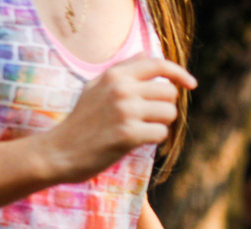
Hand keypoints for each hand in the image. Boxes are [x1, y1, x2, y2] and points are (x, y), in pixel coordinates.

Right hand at [42, 57, 196, 182]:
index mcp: (115, 74)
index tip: (191, 84)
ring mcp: (125, 111)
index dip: (179, 73)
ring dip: (161, 124)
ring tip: (142, 129)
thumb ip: (123, 70)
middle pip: (169, 93)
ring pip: (169, 113)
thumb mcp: (96, 87)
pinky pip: (161, 133)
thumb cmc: (82, 121)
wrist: (59, 151)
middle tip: (148, 118)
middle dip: (165, 107)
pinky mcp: (128, 135)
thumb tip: (148, 55)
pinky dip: (154, 139)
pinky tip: (137, 141)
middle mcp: (121, 89)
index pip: (158, 64)